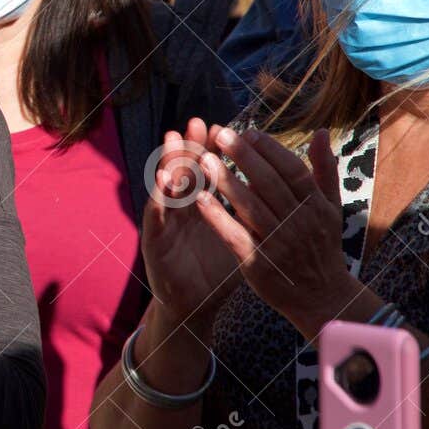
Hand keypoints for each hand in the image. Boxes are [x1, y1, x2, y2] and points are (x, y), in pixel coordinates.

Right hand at [140, 120, 243, 323]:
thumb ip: (250, 210)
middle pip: (185, 172)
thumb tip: (274, 184)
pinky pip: (155, 217)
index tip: (222, 128)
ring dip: (168, 163)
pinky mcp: (153, 242)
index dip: (213, 150)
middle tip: (196, 124)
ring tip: (174, 141)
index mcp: (201, 206)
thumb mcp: (239, 236)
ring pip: (165, 188)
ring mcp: (165, 223)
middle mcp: (181, 209)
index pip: (207, 171)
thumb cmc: (216, 270)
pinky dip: (157, 198)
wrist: (193, 305)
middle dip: (190, 147)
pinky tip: (162, 183)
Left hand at [197, 126, 353, 333]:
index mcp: (316, 206)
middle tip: (220, 134)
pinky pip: (236, 236)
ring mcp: (279, 244)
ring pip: (251, 208)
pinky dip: (218, 217)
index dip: (271, 150)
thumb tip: (320, 131)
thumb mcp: (331, 208)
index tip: (249, 132)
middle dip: (244, 157)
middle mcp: (300, 223)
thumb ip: (325, 170)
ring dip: (226, 182)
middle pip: (269, 184)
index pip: (293, 171)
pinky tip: (200, 199)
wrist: (322, 298)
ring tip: (203, 159)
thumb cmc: (322, 246)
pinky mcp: (259, 263)